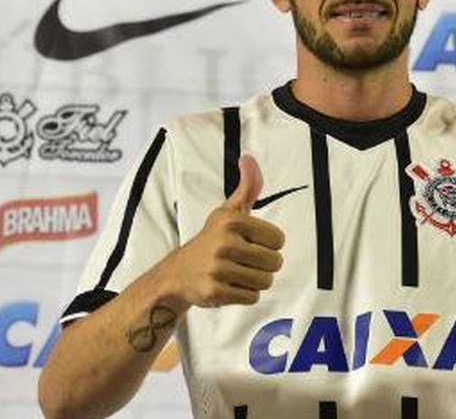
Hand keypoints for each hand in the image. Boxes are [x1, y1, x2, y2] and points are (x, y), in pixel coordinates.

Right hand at [170, 154, 284, 308]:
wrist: (177, 274)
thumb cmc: (210, 240)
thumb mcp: (227, 211)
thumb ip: (247, 188)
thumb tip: (248, 158)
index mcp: (231, 222)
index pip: (278, 239)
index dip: (269, 244)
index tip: (251, 242)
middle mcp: (224, 244)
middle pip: (275, 262)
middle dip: (264, 265)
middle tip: (244, 261)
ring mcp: (218, 269)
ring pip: (265, 281)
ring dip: (255, 280)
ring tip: (237, 273)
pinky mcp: (215, 292)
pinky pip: (252, 297)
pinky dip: (244, 294)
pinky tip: (229, 285)